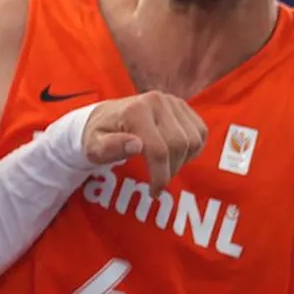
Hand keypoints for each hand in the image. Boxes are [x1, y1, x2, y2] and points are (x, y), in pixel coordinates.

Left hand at [81, 91, 207, 194]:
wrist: (105, 118)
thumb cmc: (98, 137)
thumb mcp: (94, 147)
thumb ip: (110, 148)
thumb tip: (137, 145)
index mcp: (136, 111)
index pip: (158, 150)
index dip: (160, 176)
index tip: (154, 192)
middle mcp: (157, 101)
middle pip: (179, 145)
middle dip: (171, 170)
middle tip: (158, 182)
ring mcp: (172, 101)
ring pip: (193, 140)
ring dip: (182, 160)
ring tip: (164, 168)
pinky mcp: (182, 106)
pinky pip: (200, 132)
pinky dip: (192, 149)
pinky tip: (175, 155)